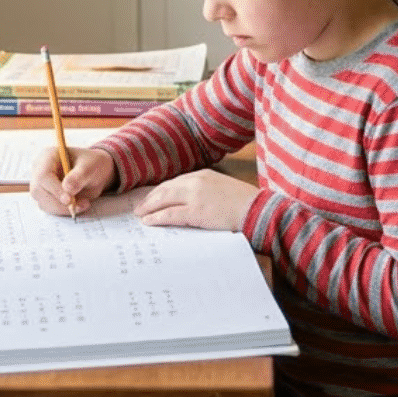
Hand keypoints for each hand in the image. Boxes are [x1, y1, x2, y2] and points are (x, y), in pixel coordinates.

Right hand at [29, 145, 114, 217]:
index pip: (43, 175)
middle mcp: (39, 169)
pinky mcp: (44, 196)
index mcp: (48, 156)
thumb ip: (79, 176)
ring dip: (62, 209)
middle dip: (59, 203)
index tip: (69, 200)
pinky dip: (63, 211)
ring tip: (83, 204)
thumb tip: (67, 188)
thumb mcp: (90, 166)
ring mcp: (40, 184)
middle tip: (79, 206)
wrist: (94, 171)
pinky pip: (49, 208)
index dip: (54, 189)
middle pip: (38, 190)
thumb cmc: (91, 164)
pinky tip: (77, 206)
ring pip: (43, 202)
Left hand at [133, 169, 259, 231]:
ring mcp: (195, 196)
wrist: (257, 209)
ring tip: (140, 215)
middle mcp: (196, 181)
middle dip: (150, 198)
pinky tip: (149, 222)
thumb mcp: (223, 189)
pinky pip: (170, 215)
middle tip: (140, 206)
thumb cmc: (244, 203)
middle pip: (165, 188)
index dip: (161, 190)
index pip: (175, 182)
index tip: (152, 197)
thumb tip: (192, 202)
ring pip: (164, 200)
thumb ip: (206, 191)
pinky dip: (157, 218)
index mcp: (203, 174)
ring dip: (149, 207)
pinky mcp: (196, 212)